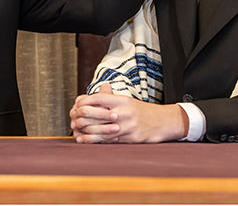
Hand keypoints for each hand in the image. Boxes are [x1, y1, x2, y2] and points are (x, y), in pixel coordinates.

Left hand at [70, 84, 187, 143]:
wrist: (164, 122)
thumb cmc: (143, 112)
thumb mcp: (127, 102)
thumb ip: (111, 99)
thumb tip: (93, 95)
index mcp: (122, 100)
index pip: (98, 97)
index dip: (84, 101)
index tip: (76, 105)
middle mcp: (124, 111)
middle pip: (97, 114)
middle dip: (83, 118)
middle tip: (73, 121)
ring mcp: (128, 125)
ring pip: (102, 130)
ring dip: (88, 133)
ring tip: (77, 134)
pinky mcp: (132, 138)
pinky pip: (112, 140)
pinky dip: (98, 141)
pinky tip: (89, 142)